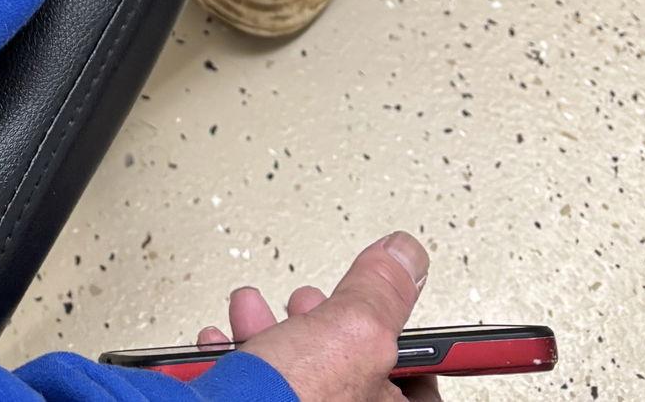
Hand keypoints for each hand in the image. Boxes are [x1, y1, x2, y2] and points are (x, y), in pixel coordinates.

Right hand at [195, 233, 439, 401]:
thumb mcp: (349, 333)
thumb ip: (380, 293)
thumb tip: (405, 256)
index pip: (421, 384)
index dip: (405, 341)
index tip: (388, 313)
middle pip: (353, 373)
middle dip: (323, 326)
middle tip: (309, 307)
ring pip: (299, 377)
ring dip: (271, 333)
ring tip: (253, 312)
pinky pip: (258, 390)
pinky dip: (237, 360)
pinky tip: (223, 342)